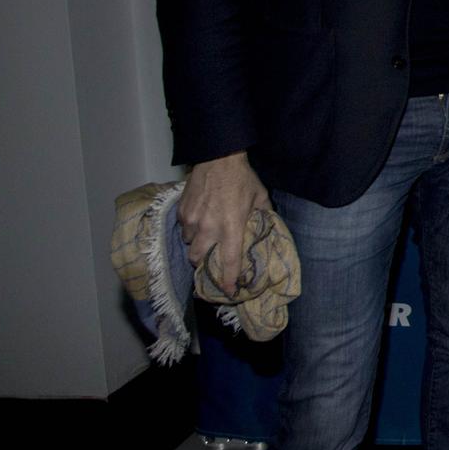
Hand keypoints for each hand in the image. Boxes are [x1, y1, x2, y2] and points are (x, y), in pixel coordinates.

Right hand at [179, 151, 269, 292]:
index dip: (228, 281)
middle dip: (202, 265)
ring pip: (189, 244)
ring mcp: (192, 221)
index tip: (229, 292)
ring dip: (196, 245)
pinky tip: (199, 220)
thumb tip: (266, 227)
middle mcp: (208, 229)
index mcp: (231, 228)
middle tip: (210, 261)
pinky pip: (183, 229)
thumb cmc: (242, 178)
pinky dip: (190, 229)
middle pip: (196, 260)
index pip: (229, 262)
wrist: (218, 157)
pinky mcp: (181, 212)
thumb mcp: (260, 197)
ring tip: (206, 237)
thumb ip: (263, 215)